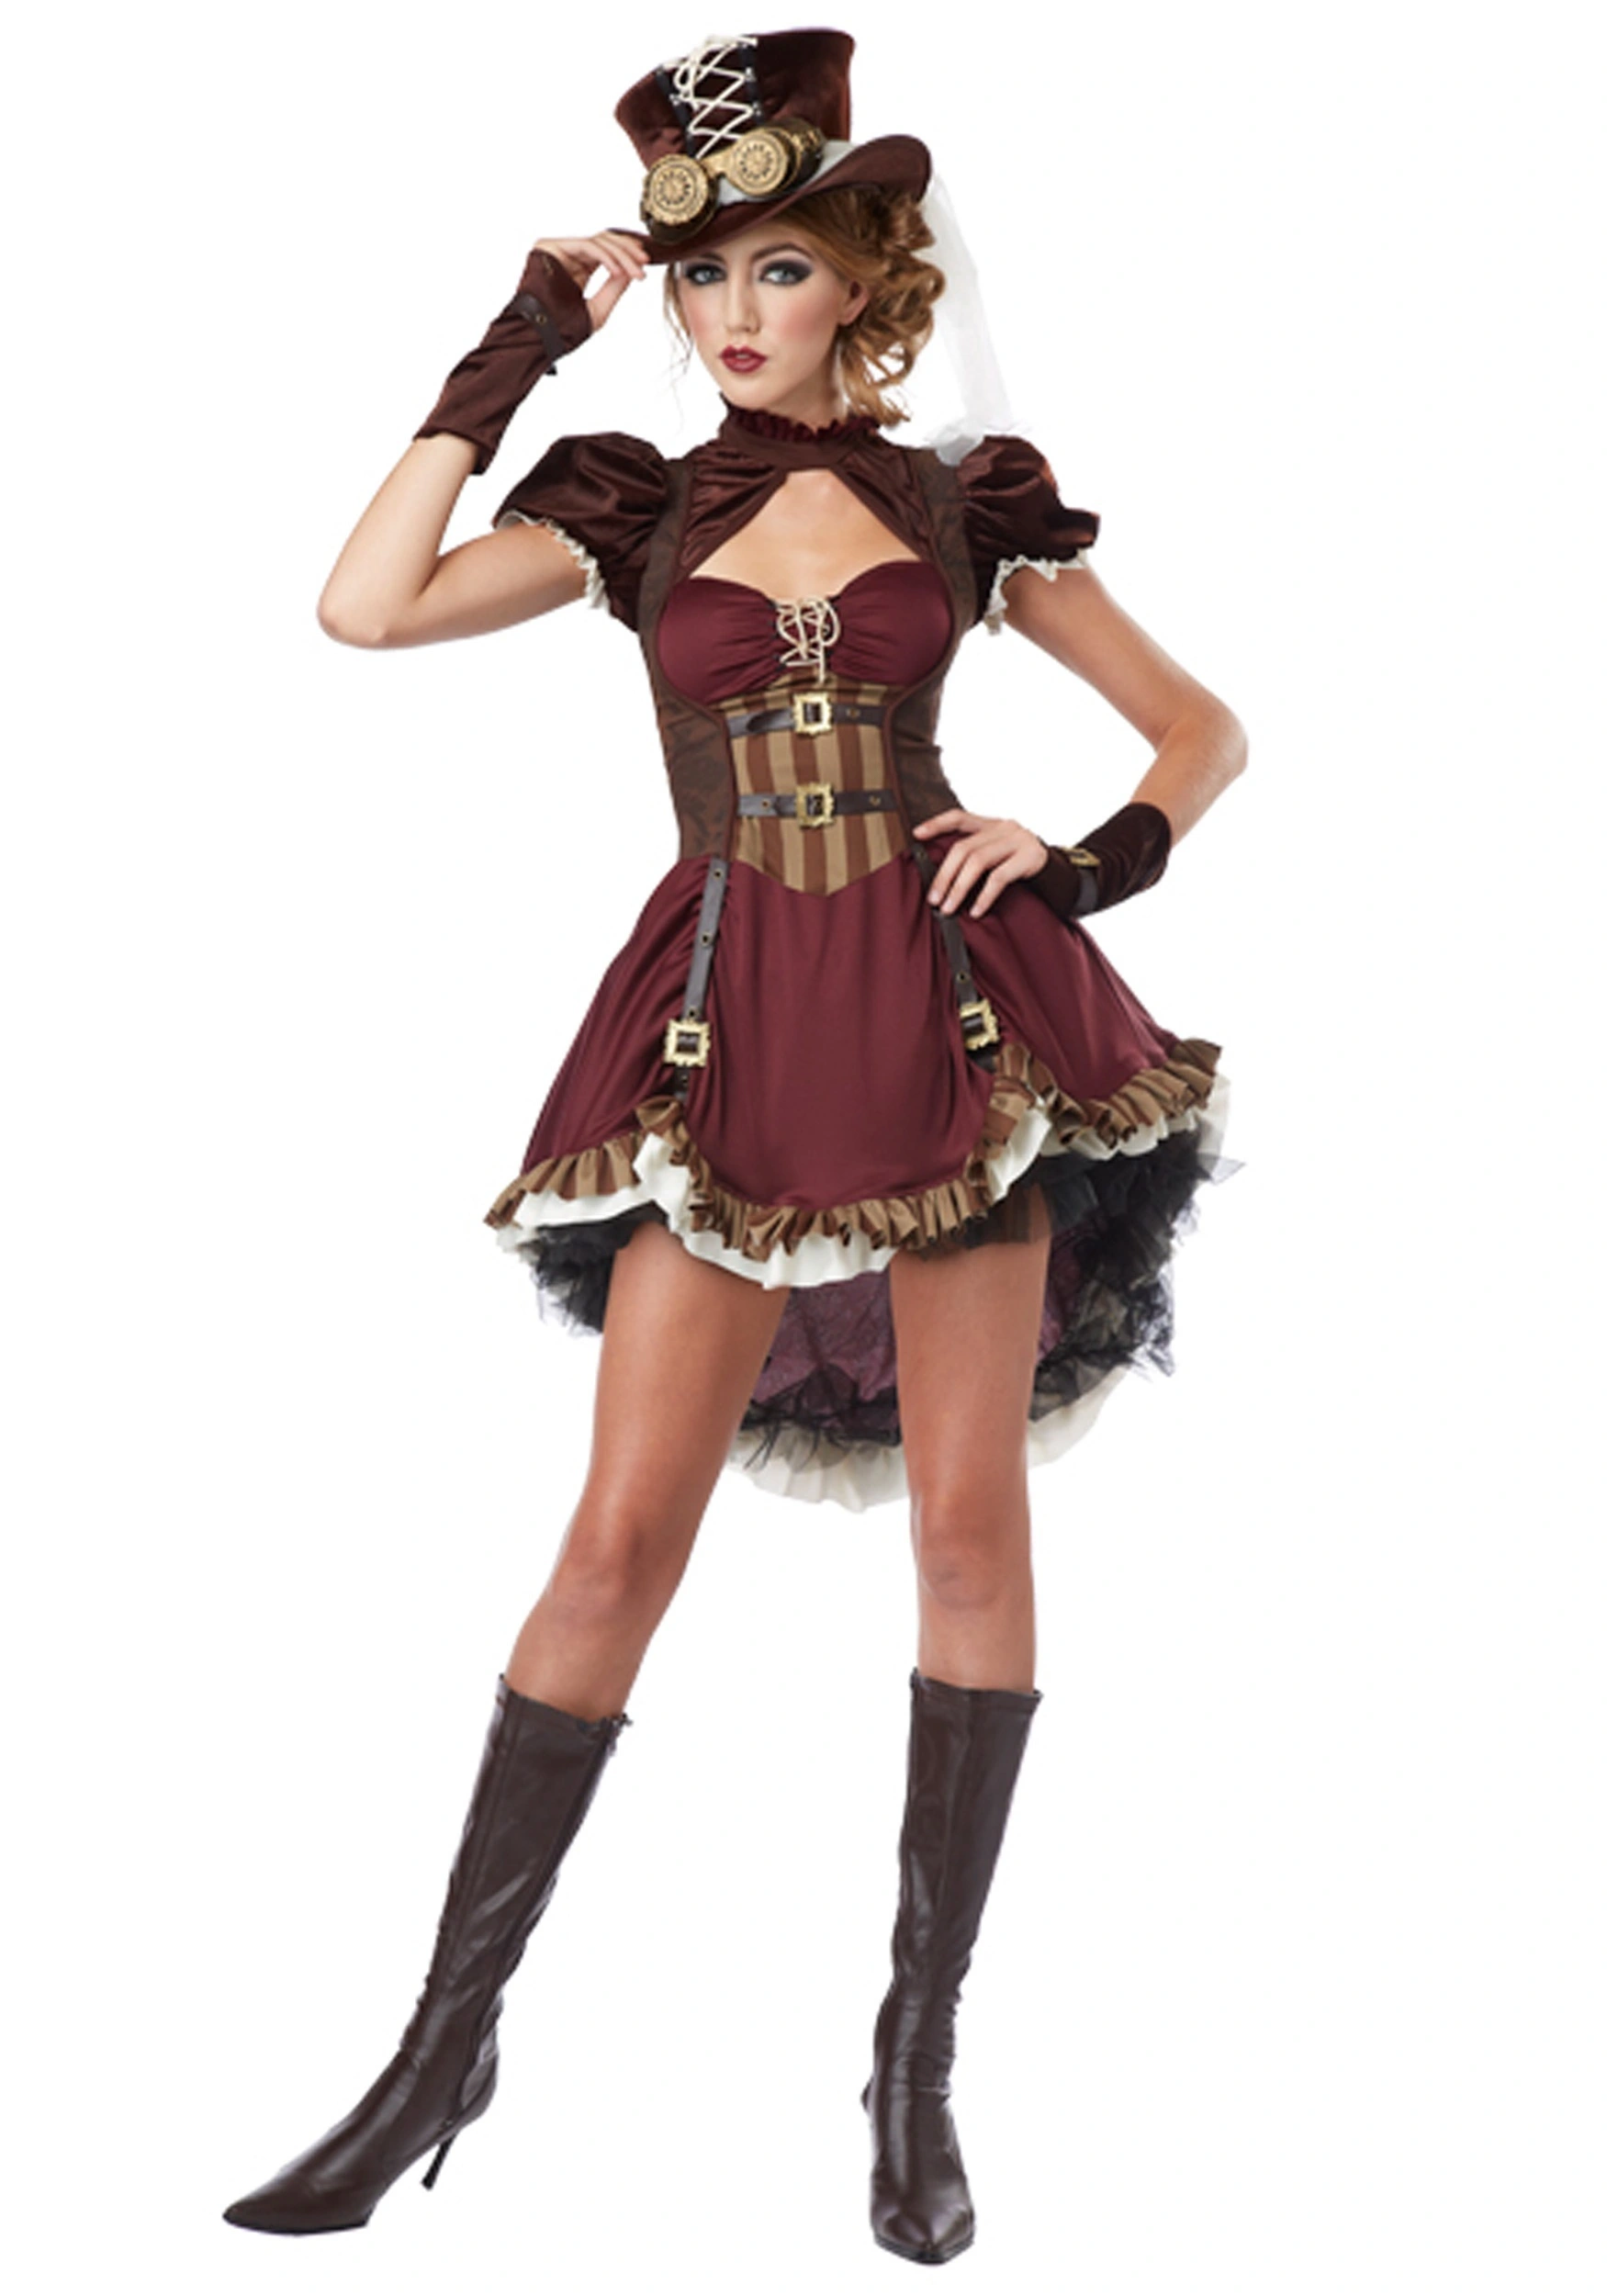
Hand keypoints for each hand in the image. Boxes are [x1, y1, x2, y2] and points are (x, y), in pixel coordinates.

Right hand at [532, 231, 651, 332]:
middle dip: (627, 251)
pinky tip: (618, 270)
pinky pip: (585, 245)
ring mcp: (560, 249)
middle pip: (604, 242)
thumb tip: (634, 268)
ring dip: (620, 255)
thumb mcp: (599, 308)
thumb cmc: (563, 330)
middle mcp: (570, 256)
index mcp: (581, 268)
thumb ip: (615, 288)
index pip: (607, 252)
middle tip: (644, 262)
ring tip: (635, 271)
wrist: (538, 336)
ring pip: (598, 242)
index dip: (627, 254)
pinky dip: (605, 256)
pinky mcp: (550, 246)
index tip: (645, 265)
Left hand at [912, 809, 1048, 919]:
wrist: (1059, 871)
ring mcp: (1018, 840)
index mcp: (991, 824)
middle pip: (964, 848)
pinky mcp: (1029, 857)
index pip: (959, 817)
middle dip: (944, 875)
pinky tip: (976, 910)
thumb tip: (942, 881)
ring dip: (959, 888)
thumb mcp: (998, 852)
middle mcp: (1003, 827)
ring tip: (948, 907)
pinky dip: (984, 896)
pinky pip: (999, 878)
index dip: (936, 824)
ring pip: (978, 861)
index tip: (916, 834)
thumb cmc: (1021, 864)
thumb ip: (976, 855)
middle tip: (933, 898)